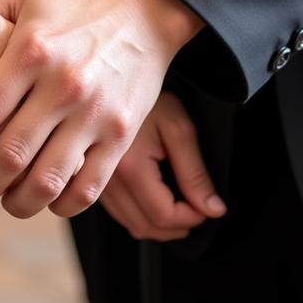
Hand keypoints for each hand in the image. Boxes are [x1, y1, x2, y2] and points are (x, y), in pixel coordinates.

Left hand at [0, 0, 204, 218]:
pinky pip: (90, 183)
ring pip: (49, 178)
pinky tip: (50, 201)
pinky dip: (65, 203)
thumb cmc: (78, 0)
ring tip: (8, 202)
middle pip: (11, 153)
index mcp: (32, 50)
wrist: (145, 4)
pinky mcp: (122, 131)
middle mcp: (63, 84)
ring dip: (20, 202)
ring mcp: (95, 111)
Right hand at [102, 91, 225, 240]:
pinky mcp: (90, 177)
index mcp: (129, 166)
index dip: (191, 219)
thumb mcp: (179, 128)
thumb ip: (195, 173)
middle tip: (196, 209)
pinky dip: (139, 214)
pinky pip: (117, 212)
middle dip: (177, 226)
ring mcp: (94, 179)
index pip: (163, 216)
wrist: (115, 75)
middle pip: (144, 226)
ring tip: (178, 204)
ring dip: (158, 223)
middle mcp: (106, 177)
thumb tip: (212, 209)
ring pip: (129, 223)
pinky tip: (153, 197)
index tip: (206, 208)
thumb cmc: (148, 96)